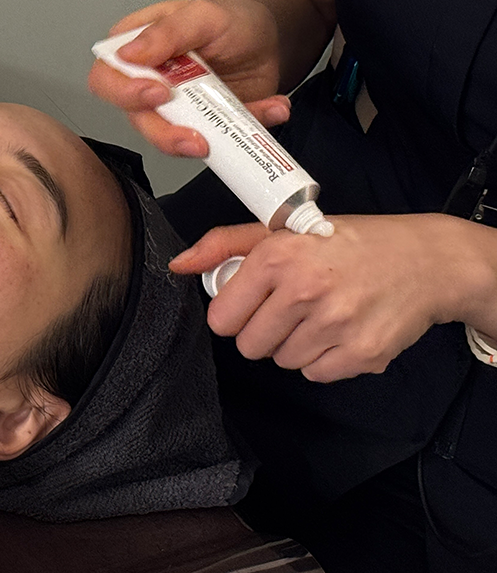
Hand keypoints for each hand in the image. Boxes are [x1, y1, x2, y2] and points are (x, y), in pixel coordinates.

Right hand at [88, 0, 292, 157]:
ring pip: (173, 140)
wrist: (267, 35)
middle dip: (165, 134)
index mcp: (134, 52)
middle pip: (136, 119)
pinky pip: (217, 142)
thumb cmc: (228, 19)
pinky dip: (247, 131)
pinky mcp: (202, 127)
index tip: (158, 93)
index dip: (124, 94)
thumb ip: (167, 31)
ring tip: (248, 117)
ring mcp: (175, 110)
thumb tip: (128, 54)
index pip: (106, 79)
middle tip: (195, 136)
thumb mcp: (203, 14)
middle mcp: (147, 84)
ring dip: (210, 138)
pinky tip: (271, 108)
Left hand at [170, 214, 496, 381]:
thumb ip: (225, 245)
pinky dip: (324, 359)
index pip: (221, 317)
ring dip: (294, 345)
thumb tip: (180, 265)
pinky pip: (315, 375)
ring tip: (320, 315)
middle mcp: (305, 290)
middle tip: (291, 308)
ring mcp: (336, 325)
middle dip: (263, 330)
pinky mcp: (362, 353)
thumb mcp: (283, 231)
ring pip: (282, 362)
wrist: (426, 261)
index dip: (234, 313)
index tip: (252, 303)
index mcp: (278, 258)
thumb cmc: (347, 244)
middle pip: (249, 345)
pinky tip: (340, 331)